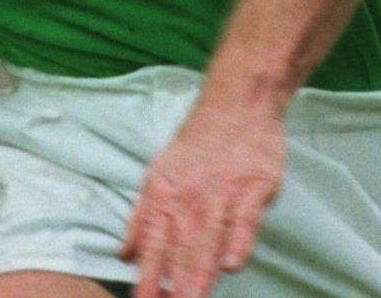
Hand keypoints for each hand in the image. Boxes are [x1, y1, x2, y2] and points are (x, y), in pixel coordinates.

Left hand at [119, 97, 285, 297]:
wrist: (236, 103)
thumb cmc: (198, 144)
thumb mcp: (159, 174)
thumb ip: (143, 218)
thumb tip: (125, 255)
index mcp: (164, 194)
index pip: (152, 242)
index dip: (147, 275)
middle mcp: (190, 194)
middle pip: (181, 246)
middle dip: (175, 283)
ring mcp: (223, 190)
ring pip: (210, 236)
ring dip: (200, 270)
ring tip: (194, 297)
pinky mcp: (255, 184)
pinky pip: (246, 218)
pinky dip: (239, 240)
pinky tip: (232, 263)